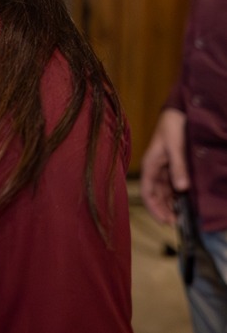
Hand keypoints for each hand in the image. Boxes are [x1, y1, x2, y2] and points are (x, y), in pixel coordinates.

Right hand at [139, 108, 188, 224]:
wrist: (178, 111)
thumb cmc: (172, 126)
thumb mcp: (175, 147)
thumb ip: (178, 167)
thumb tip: (182, 189)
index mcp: (150, 165)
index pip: (148, 192)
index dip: (154, 208)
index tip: (166, 221)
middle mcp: (155, 169)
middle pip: (156, 195)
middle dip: (164, 209)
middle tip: (177, 222)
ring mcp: (164, 168)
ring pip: (165, 191)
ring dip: (171, 203)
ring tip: (182, 215)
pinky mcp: (173, 166)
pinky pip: (173, 185)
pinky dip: (177, 194)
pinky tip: (185, 201)